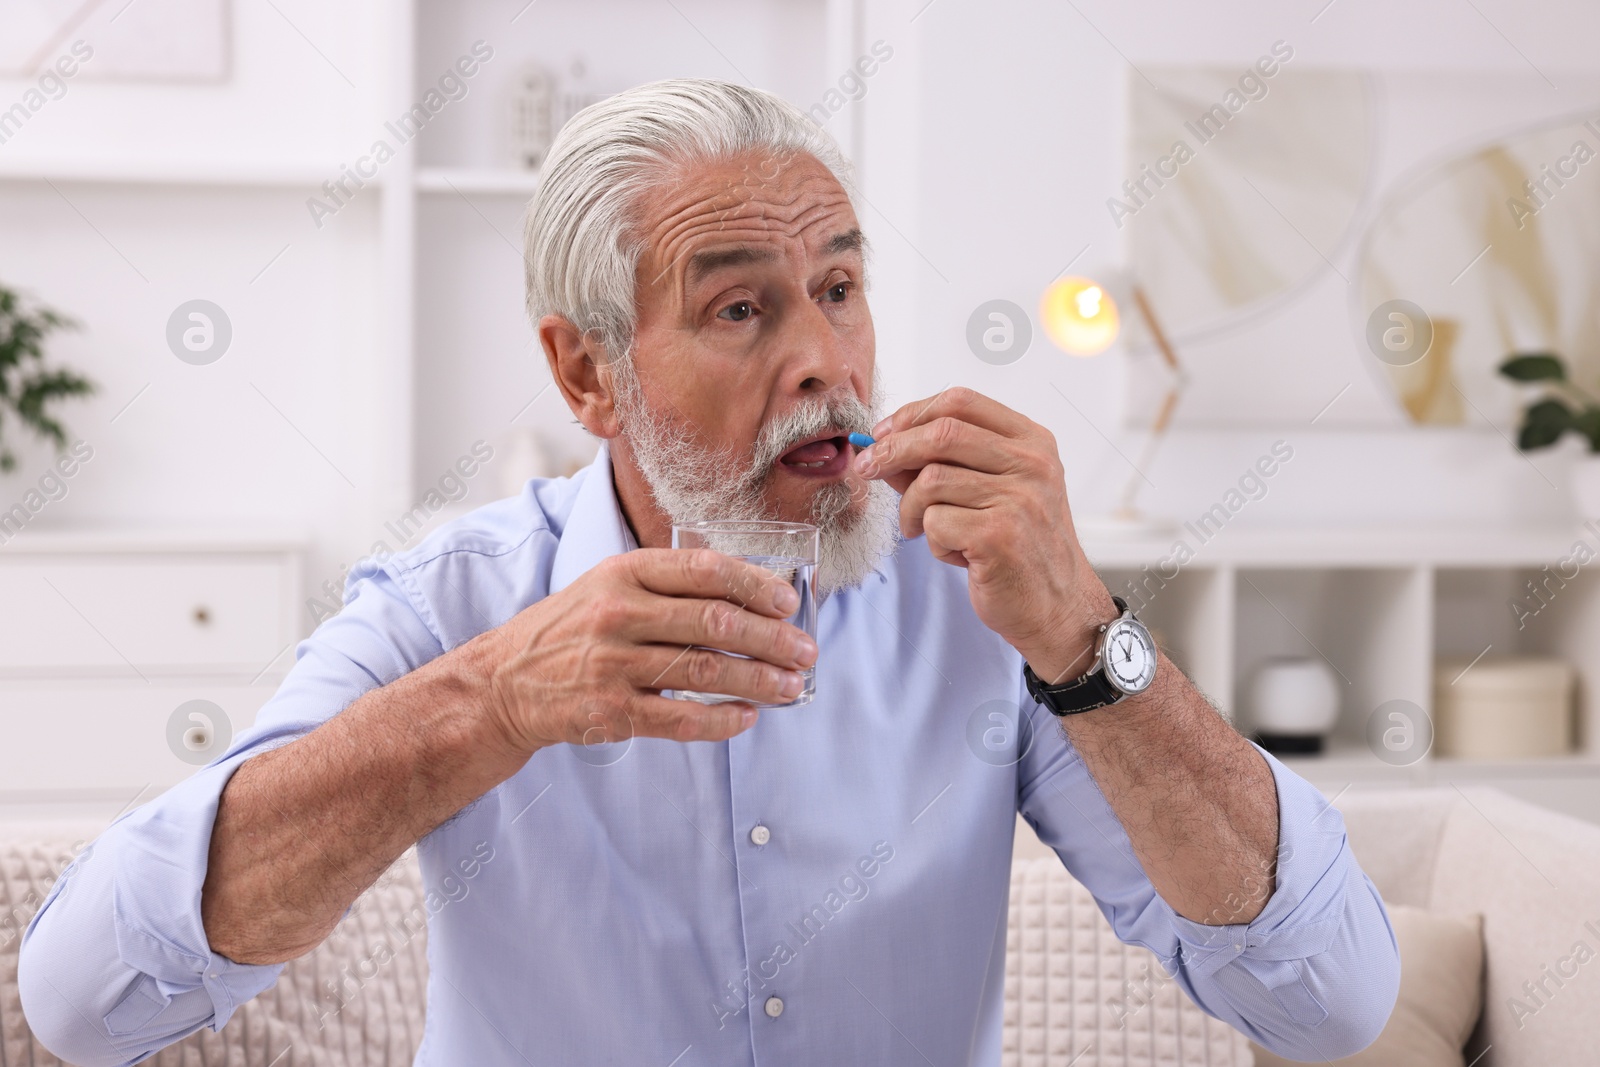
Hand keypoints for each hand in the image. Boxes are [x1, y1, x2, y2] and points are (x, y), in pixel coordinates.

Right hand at [483, 549, 816, 752]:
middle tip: (805, 651)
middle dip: (771, 638)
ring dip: (759, 680)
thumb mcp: (607, 585)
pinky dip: (722, 720)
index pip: (704, 570)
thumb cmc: (570, 630)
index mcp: (624, 572)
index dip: (754, 585)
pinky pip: (681, 718)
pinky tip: (748, 717)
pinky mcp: (611, 712)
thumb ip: (667, 584)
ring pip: (705, 671)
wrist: (503, 683)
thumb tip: (747, 595)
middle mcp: (619, 613)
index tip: (787, 602)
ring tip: (791, 687)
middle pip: (715, 622)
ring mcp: (614, 664)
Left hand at [852, 386, 1114, 681]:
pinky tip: (956, 553)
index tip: (884, 433)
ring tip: (924, 529)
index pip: (961, 401)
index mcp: (1032, 441)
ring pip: (930, 482)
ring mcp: (1019, 499)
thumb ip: (945, 462)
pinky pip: (935, 523)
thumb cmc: (1019, 546)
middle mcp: (1032, 464)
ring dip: (912, 510)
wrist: (1057, 605)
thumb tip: (883, 445)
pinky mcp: (1000, 536)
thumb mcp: (992, 492)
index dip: (912, 413)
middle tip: (867, 469)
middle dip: (892, 450)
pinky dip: (933, 541)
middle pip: (941, 433)